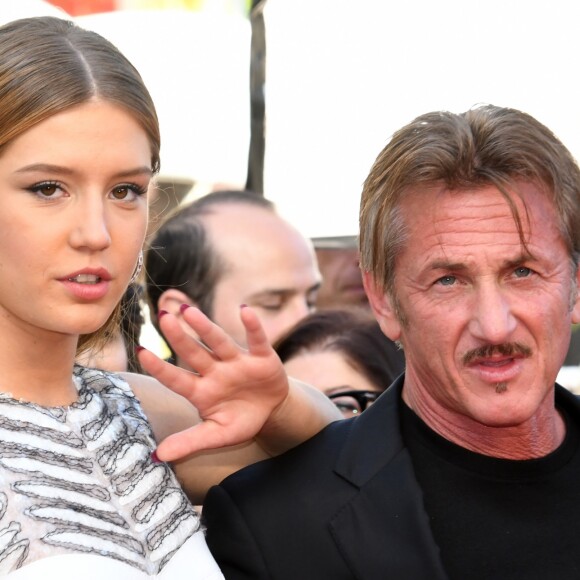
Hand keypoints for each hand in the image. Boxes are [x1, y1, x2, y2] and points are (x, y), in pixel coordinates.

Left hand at [137, 305, 288, 461]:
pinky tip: (245, 310)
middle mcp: (216, 372)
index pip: (177, 379)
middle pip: (195, 353)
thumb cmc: (241, 420)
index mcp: (202, 391)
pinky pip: (257, 339)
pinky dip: (252, 326)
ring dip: (205, 326)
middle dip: (179, 337)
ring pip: (219, 341)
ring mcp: (237, 362)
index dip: (160, 368)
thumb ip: (191, 441)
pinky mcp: (261, 356)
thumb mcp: (217, 435)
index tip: (141, 352)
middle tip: (163, 317)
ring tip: (189, 310)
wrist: (272, 412)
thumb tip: (159, 455)